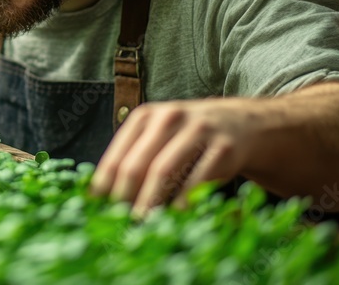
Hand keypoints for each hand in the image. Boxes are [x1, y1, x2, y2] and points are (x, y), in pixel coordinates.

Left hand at [90, 98, 259, 215]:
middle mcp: (169, 118)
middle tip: (118, 222)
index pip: (117, 156)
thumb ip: (134, 157)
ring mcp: (197, 130)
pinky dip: (183, 200)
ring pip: (164, 171)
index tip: (97, 209)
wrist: (241, 123)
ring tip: (142, 222)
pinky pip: (197, 179)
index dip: (105, 186)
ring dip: (150, 202)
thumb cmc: (188, 137)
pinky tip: (175, 215)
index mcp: (145, 117)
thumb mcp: (159, 136)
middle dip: (124, 198)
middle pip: (136, 165)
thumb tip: (102, 196)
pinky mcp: (223, 148)